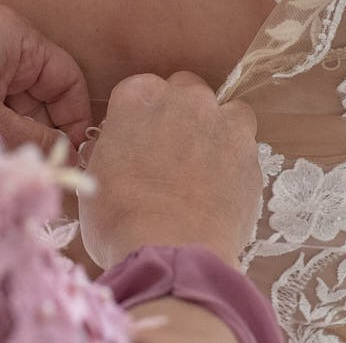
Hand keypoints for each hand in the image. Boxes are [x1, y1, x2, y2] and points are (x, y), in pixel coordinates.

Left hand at [0, 5, 91, 154]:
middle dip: (40, 130)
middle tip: (34, 169)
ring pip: (13, 96)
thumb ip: (35, 142)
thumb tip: (69, 162)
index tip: (71, 158)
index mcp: (14, 34)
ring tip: (3, 163)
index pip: (67, 77)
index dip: (75, 120)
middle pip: (41, 89)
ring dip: (14, 131)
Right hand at [78, 72, 260, 270]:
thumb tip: (115, 149)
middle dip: (178, 114)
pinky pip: (245, 147)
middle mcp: (185, 99)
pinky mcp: (250, 155)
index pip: (138, 91)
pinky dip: (236, 161)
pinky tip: (222, 189)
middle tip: (169, 154)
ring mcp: (223, 124)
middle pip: (184, 92)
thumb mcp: (94, 178)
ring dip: (215, 130)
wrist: (171, 253)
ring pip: (225, 112)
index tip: (134, 143)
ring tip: (202, 168)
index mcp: (139, 96)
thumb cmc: (120, 219)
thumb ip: (109, 150)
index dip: (136, 119)